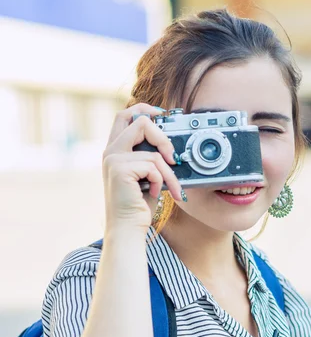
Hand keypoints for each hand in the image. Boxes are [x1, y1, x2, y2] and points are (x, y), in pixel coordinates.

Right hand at [102, 103, 181, 230]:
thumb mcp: (146, 176)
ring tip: (171, 188)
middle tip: (173, 156)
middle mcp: (111, 151)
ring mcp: (113, 159)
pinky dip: (161, 181)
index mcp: (115, 150)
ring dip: (169, 173)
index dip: (144, 109)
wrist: (127, 228)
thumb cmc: (138, 206)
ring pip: (154, 153)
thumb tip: (172, 148)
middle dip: (162, 135)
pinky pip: (153, 167)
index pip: (125, 115)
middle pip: (138, 121)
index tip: (163, 114)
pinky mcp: (119, 169)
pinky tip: (155, 193)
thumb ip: (151, 158)